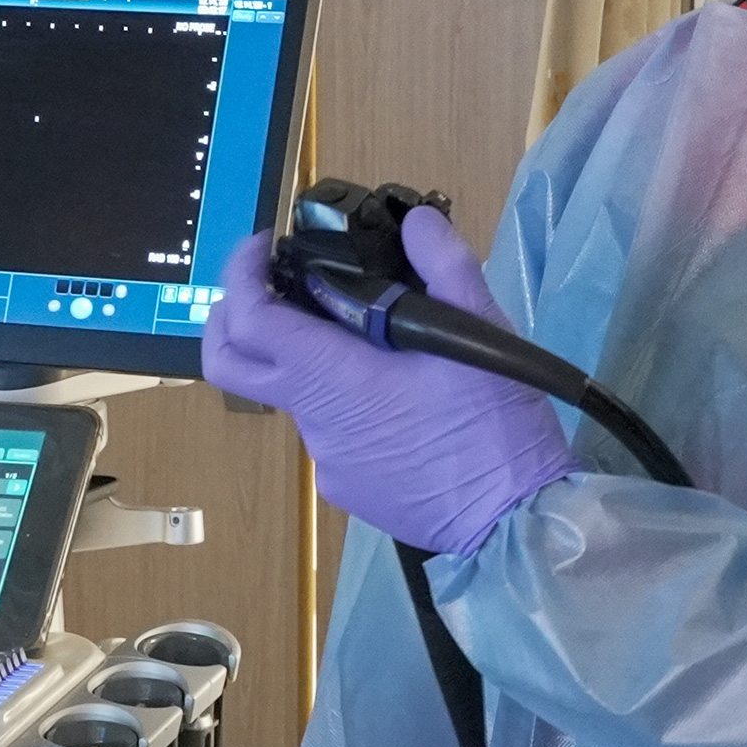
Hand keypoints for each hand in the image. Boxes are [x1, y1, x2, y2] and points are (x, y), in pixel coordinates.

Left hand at [201, 211, 577, 555]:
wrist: (514, 525)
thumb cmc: (496, 428)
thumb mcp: (482, 333)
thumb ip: (445, 266)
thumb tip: (417, 221)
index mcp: (335, 380)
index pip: (250, 321)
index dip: (241, 274)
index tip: (262, 244)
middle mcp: (316, 423)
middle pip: (234, 366)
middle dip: (232, 316)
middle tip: (270, 283)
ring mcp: (327, 462)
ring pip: (295, 395)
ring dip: (310, 358)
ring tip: (373, 337)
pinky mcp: (347, 487)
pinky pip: (329, 430)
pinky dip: (342, 399)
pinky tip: (398, 395)